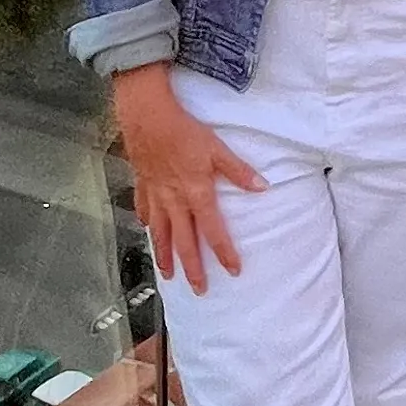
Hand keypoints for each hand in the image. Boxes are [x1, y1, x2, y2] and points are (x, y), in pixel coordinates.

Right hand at [110, 63, 266, 294]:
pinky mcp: (142, 184)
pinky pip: (144, 210)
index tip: (234, 271)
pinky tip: (147, 230)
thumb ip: (238, 171)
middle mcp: (175, 201)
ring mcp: (156, 195)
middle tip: (199, 290)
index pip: (213, 231)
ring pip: (160, 233)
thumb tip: (263, 187)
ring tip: (168, 276)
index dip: (224, 252)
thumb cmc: (184, 130)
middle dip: (192, 268)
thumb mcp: (216, 148)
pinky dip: (146, 223)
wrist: (146, 115)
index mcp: (196, 193)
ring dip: (165, 256)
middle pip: (183, 242)